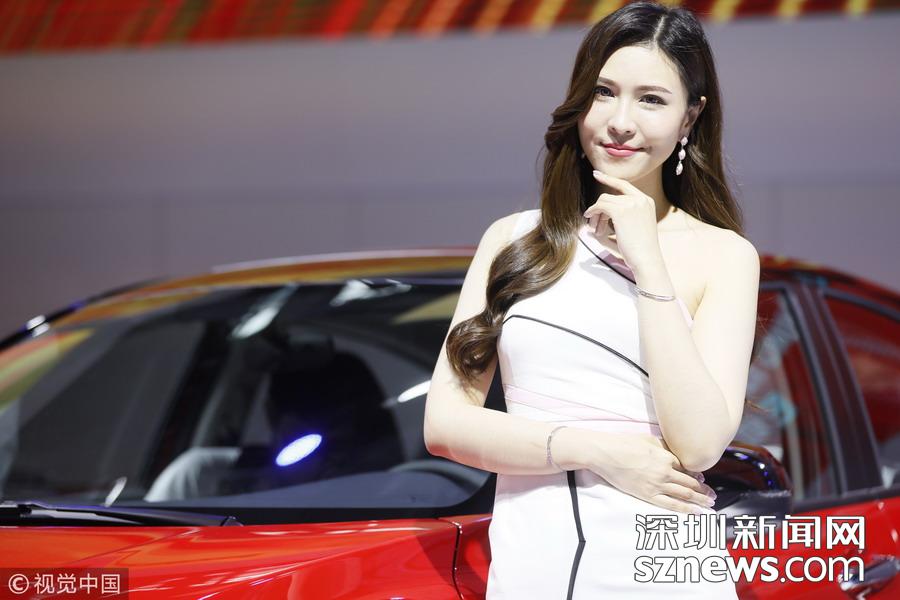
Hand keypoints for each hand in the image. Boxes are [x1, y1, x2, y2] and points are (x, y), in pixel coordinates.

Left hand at [583, 170, 663, 273]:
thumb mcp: (633, 227)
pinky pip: (600, 205)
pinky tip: (591, 221)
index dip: (609, 179)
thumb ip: (619, 218)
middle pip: (610, 195)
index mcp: (646, 201)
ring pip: (604, 200)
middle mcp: (640, 199)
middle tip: (592, 222)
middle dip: (599, 208)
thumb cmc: (639, 249)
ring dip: (596, 215)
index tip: (596, 174)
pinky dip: (593, 212)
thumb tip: (597, 218)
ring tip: (596, 230)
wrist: (646, 259)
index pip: (624, 185)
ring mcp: (632, 203)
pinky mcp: (621, 211)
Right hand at [583, 431, 716, 512]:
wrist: (605, 453)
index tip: (703, 480)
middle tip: (712, 495)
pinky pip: (671, 504)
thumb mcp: (647, 439)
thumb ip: (664, 446)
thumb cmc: (624, 444)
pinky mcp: (647, 494)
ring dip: (700, 500)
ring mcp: (656, 484)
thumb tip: (675, 451)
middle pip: (690, 483)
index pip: (687, 468)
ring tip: (709, 504)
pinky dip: (686, 509)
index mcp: (665, 456)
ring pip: (685, 494)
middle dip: (704, 490)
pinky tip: (695, 512)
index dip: (697, 475)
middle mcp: (665, 471)